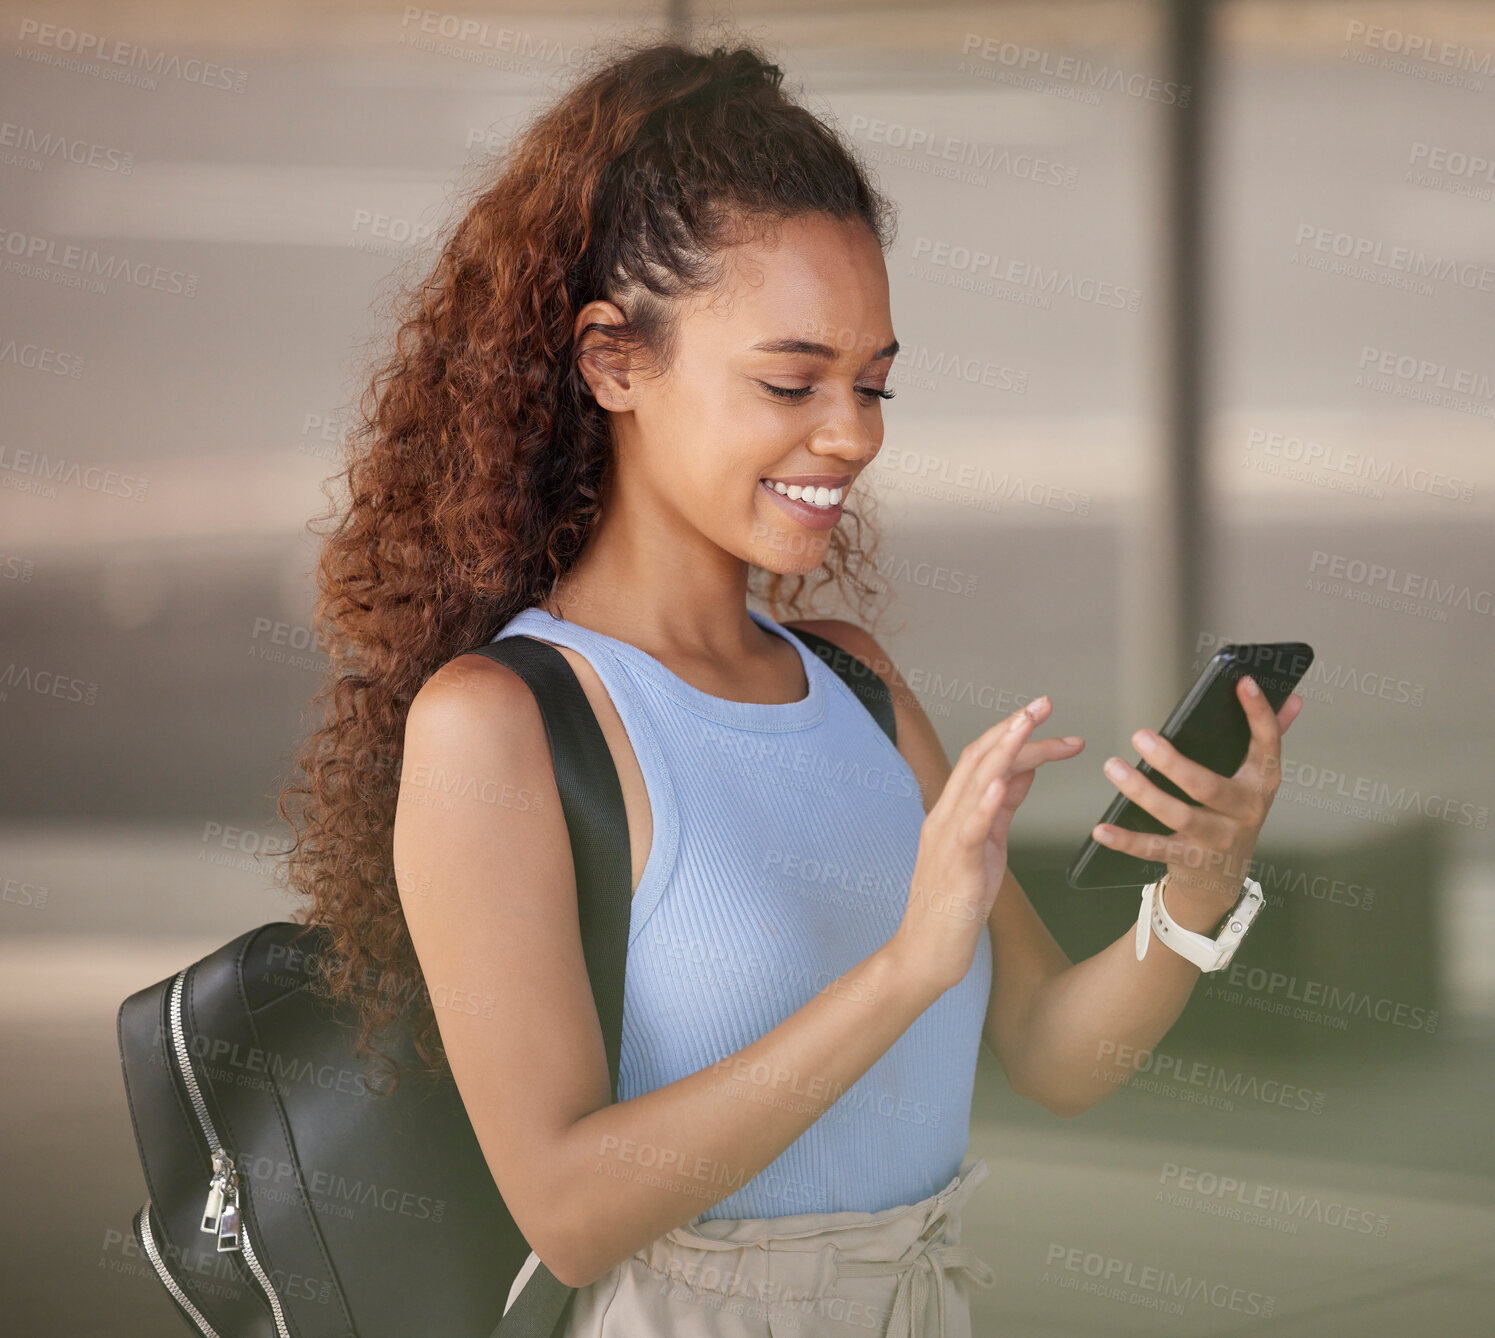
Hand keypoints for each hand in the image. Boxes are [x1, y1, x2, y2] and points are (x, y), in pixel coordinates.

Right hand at [893, 695, 1083, 996]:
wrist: (926, 953)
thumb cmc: (955, 906)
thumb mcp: (987, 847)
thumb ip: (1001, 809)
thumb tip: (1021, 772)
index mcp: (953, 812)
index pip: (983, 760)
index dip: (1013, 734)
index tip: (1046, 717)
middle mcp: (945, 817)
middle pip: (978, 759)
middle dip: (1013, 728)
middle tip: (1044, 704)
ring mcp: (947, 839)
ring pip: (974, 783)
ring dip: (1002, 750)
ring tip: (1026, 723)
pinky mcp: (956, 866)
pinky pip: (970, 828)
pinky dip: (986, 801)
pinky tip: (1002, 781)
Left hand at [1092, 675, 1305, 912]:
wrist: (1223, 880)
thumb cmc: (1234, 815)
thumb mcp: (1255, 780)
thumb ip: (1270, 737)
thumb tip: (1293, 698)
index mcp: (1261, 783)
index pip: (1267, 744)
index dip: (1259, 713)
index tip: (1243, 682)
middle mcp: (1244, 811)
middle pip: (1207, 786)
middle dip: (1172, 762)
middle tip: (1140, 736)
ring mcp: (1216, 838)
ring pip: (1178, 815)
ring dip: (1142, 792)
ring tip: (1113, 767)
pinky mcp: (1189, 860)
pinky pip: (1154, 849)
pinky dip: (1126, 841)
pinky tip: (1102, 829)